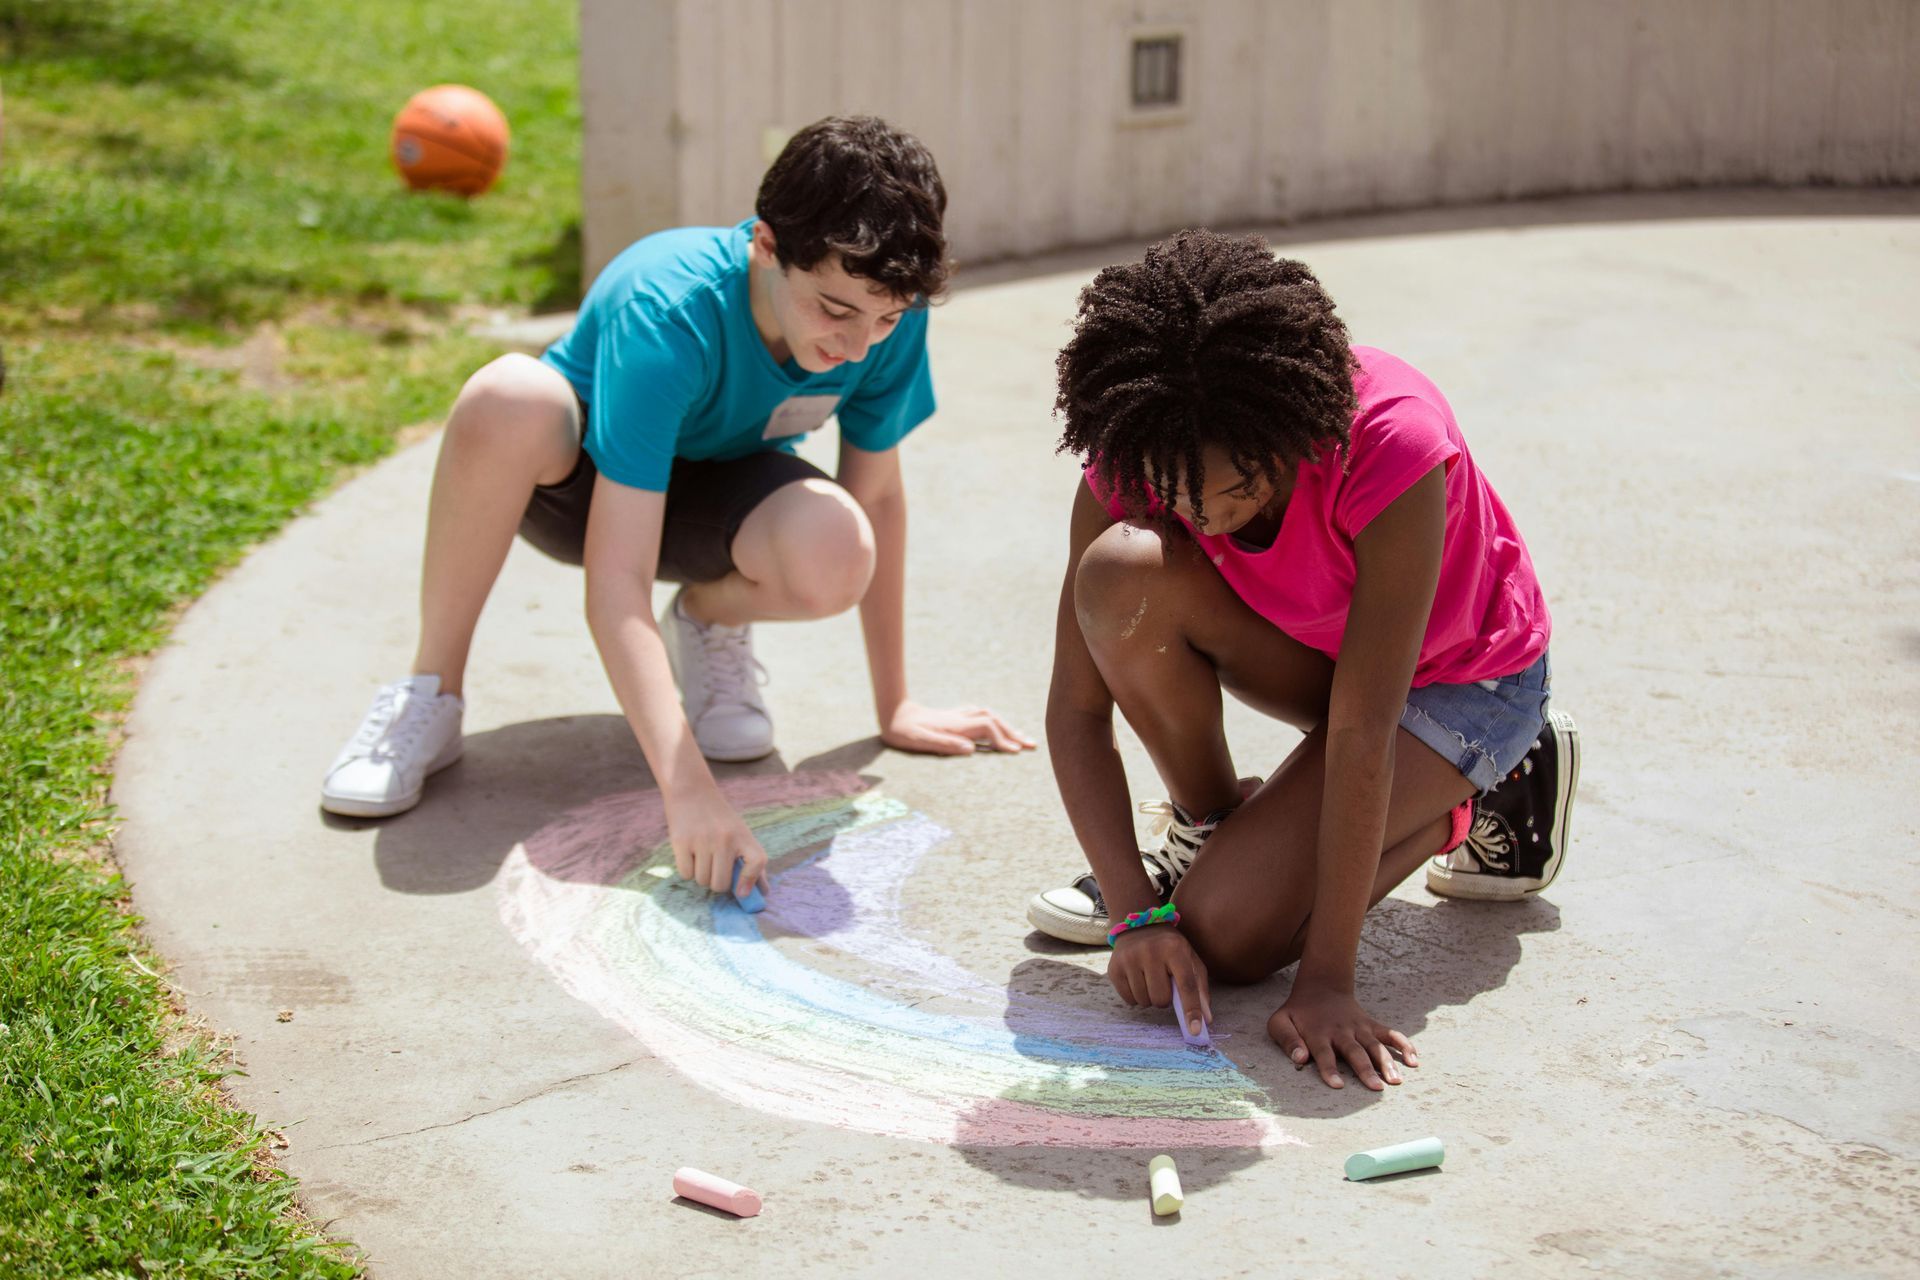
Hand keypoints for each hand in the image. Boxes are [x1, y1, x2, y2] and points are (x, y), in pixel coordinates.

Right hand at [664, 788, 769, 901]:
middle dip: (717, 884)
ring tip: (701, 858)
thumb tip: (763, 893)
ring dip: (701, 876)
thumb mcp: (740, 834)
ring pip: (702, 880)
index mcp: (743, 836)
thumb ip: (753, 862)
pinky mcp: (681, 841)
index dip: (750, 880)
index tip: (742, 893)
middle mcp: (725, 838)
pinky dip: (687, 870)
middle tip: (715, 870)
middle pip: (721, 884)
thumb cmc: (720, 819)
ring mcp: (702, 840)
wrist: (692, 791)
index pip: (757, 862)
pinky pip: (686, 874)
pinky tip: (689, 855)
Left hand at [880, 699, 1035, 755]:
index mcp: (955, 726)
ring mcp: (958, 716)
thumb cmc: (903, 731)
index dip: (1002, 740)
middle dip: (1014, 733)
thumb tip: (971, 750)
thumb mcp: (919, 741)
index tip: (1016, 752)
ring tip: (1022, 738)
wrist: (892, 713)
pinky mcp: (955, 717)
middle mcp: (960, 718)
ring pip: (990, 716)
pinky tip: (998, 727)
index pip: (987, 728)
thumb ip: (945, 744)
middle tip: (1032, 746)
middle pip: (994, 721)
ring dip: (1008, 726)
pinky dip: (996, 722)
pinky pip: (982, 716)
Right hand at [1106, 926, 1211, 1037]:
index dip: (1192, 1009)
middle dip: (1165, 999)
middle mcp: (1151, 952)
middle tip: (1163, 984)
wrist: (1139, 925)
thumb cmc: (1171, 948)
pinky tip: (1137, 980)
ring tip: (1150, 980)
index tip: (1196, 1031)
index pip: (1186, 984)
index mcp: (1175, 949)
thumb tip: (1206, 1020)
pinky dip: (1136, 997)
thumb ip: (1200, 989)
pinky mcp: (1114, 968)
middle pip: (1161, 999)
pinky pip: (1129, 1000)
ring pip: (1144, 1002)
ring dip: (1150, 998)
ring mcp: (1129, 959)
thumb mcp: (1190, 960)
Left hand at [1266, 978, 1416, 1090]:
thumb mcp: (1281, 1022)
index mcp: (1318, 1033)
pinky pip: (1391, 1034)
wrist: (1321, 987)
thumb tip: (1299, 1059)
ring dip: (1387, 1062)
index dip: (1329, 1070)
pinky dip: (1404, 1045)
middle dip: (1365, 1070)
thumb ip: (1287, 1040)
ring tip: (1396, 1080)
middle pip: (1354, 1052)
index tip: (1338, 1086)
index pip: (1324, 1053)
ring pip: (1375, 1045)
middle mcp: (1341, 1031)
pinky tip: (1414, 1059)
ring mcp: (1359, 1027)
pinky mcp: (1372, 1025)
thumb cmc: (1298, 1013)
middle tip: (1376, 1089)